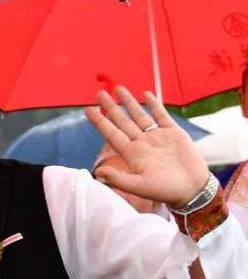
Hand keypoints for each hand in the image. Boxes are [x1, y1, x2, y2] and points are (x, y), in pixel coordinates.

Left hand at [85, 87, 209, 207]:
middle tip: (99, 93)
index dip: (100, 122)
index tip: (87, 110)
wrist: (192, 188)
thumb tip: (98, 172)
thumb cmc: (165, 190)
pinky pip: (161, 115)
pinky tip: (145, 94)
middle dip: (111, 107)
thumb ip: (119, 179)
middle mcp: (141, 143)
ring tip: (118, 89)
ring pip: (139, 115)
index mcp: (132, 154)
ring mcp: (157, 137)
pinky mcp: (174, 132)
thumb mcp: (139, 186)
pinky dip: (153, 104)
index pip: (111, 134)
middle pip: (122, 121)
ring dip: (129, 102)